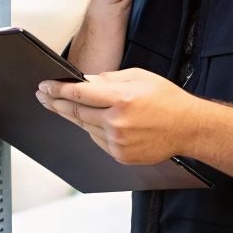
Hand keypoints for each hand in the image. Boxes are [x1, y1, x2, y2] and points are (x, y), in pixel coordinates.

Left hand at [34, 68, 203, 164]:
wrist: (189, 128)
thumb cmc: (167, 100)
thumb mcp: (139, 77)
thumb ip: (109, 79)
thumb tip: (84, 81)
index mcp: (122, 99)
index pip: (79, 94)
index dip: (57, 90)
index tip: (44, 86)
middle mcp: (117, 122)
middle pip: (76, 112)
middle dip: (56, 103)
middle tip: (43, 96)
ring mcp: (118, 142)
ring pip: (85, 127)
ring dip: (73, 116)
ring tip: (62, 105)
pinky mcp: (120, 155)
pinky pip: (97, 140)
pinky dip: (92, 129)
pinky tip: (94, 121)